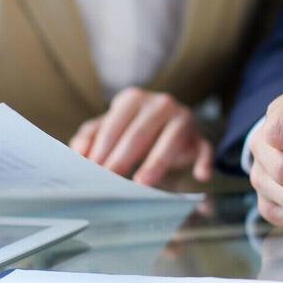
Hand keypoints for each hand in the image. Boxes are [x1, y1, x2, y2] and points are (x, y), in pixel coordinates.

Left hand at [70, 88, 212, 186]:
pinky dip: (204, 161)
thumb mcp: (110, 127)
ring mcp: (183, 120)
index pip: (115, 124)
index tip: (91, 168)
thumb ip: (91, 136)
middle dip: (123, 158)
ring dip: (157, 162)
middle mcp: (160, 104)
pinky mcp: (200, 138)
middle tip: (110, 180)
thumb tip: (78, 152)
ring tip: (143, 183)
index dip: (102, 147)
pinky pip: (204, 149)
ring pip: (171, 139)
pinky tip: (200, 175)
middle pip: (139, 133)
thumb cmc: (133, 127)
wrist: (170, 123)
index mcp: (134, 99)